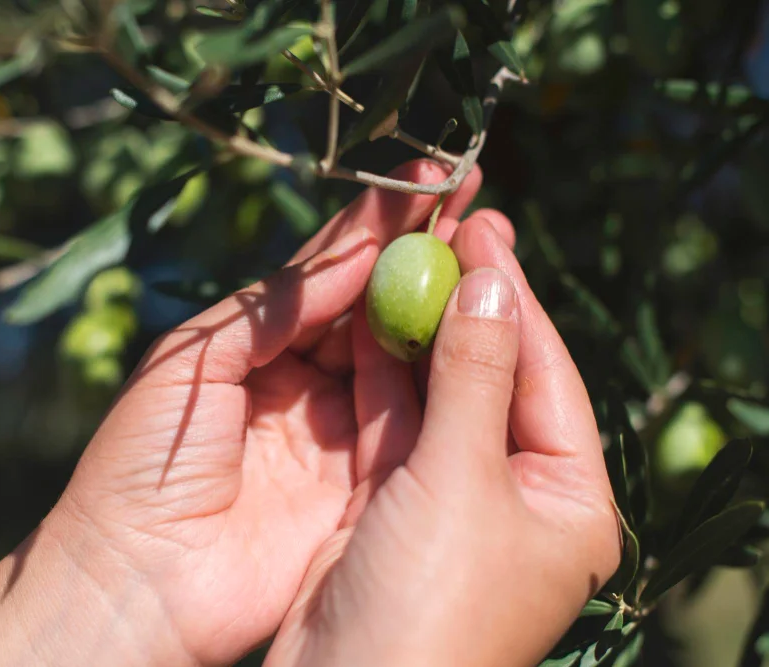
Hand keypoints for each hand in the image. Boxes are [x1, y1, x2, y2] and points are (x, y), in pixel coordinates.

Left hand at [41, 159, 496, 664]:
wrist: (137, 579)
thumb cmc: (142, 462)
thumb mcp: (192, 361)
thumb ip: (273, 307)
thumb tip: (351, 255)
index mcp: (255, 344)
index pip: (325, 273)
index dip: (374, 225)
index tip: (427, 178)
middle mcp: (304, 380)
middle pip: (372, 305)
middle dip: (421, 251)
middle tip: (475, 195)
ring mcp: (337, 431)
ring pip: (398, 355)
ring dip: (440, 300)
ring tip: (487, 240)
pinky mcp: (363, 481)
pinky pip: (409, 419)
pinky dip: (440, 372)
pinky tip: (472, 322)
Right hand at [263, 215, 621, 666]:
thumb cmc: (430, 600)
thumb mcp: (462, 479)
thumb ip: (476, 376)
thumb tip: (492, 285)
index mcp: (568, 501)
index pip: (548, 375)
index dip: (514, 299)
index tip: (484, 230)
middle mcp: (519, 497)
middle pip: (496, 378)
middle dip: (469, 308)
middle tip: (449, 229)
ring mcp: (454, 500)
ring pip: (440, 395)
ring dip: (420, 333)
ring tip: (407, 258)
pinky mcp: (396, 505)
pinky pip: (396, 424)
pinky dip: (382, 375)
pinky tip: (370, 320)